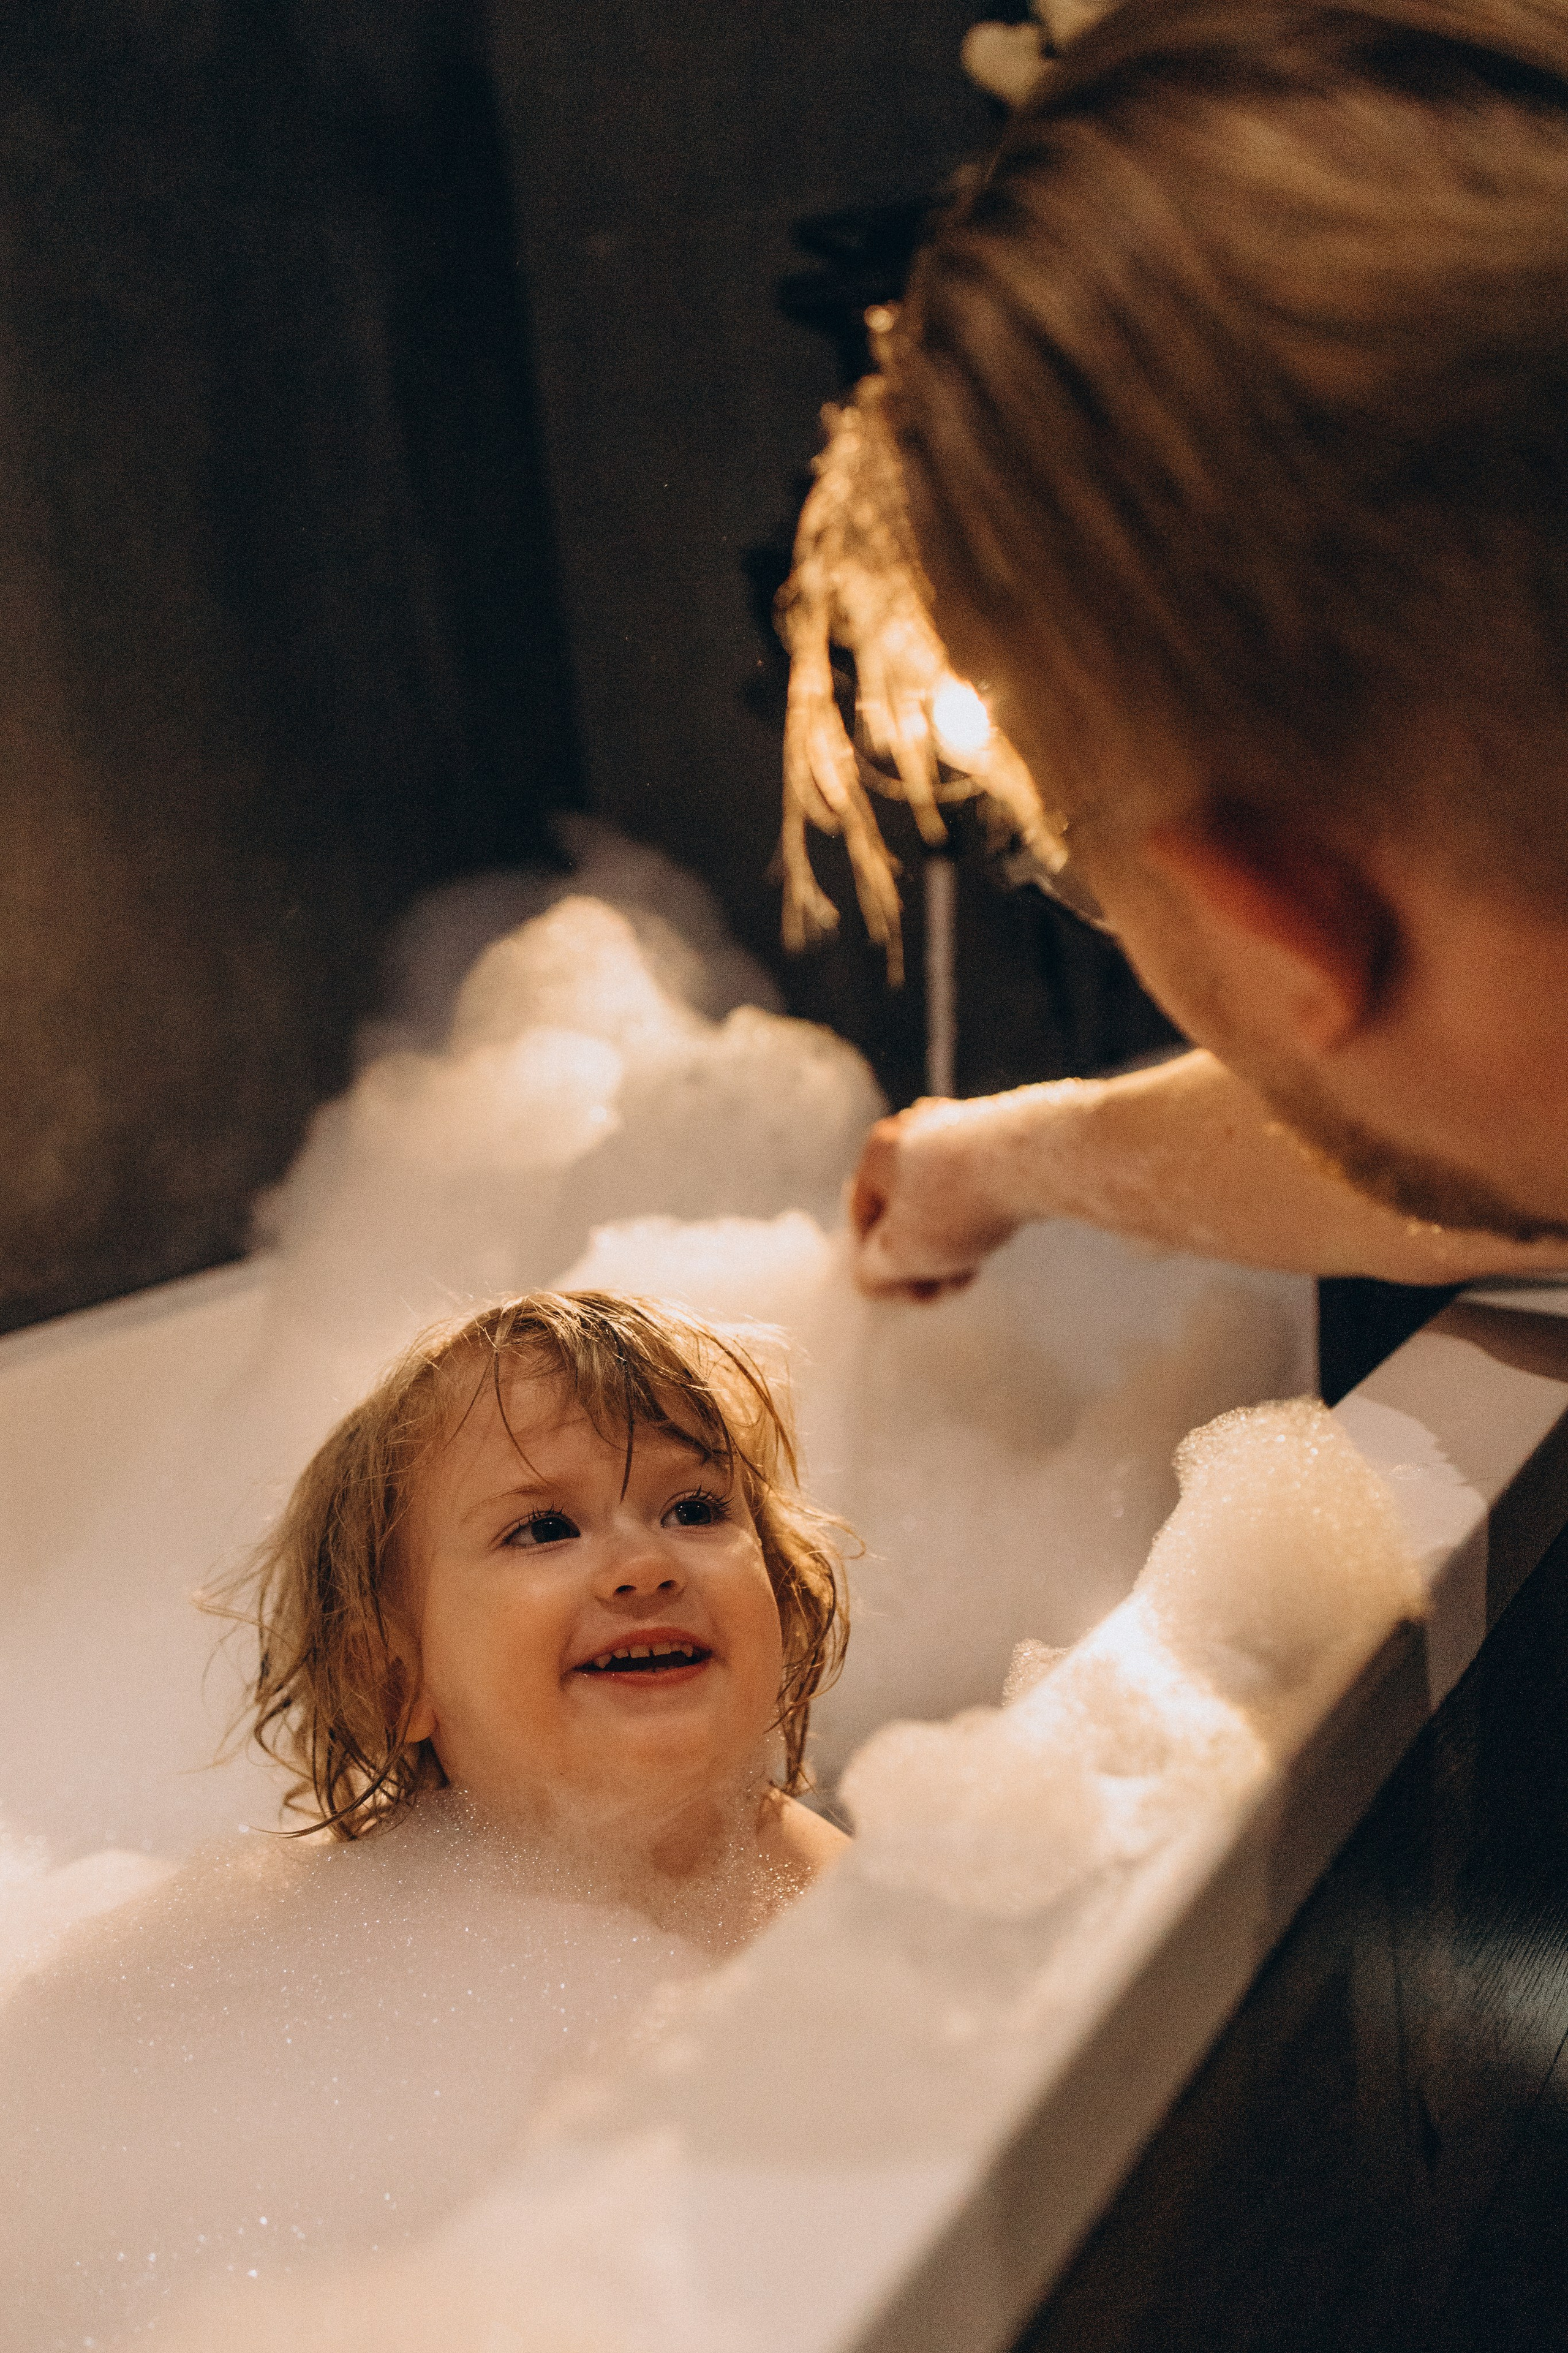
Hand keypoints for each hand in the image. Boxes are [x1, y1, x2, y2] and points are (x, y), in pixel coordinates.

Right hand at [849, 1096, 1024, 1299]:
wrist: (1038, 1160)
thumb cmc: (959, 1206)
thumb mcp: (899, 1256)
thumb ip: (871, 1273)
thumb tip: (871, 1279)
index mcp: (877, 1151)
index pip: (863, 1219)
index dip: (881, 1265)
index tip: (915, 1292)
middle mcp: (913, 1128)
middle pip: (906, 1210)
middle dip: (924, 1257)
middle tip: (949, 1286)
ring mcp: (959, 1125)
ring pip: (943, 1199)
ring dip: (953, 1242)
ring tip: (975, 1264)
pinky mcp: (1000, 1130)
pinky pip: (977, 1183)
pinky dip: (981, 1214)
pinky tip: (1000, 1232)